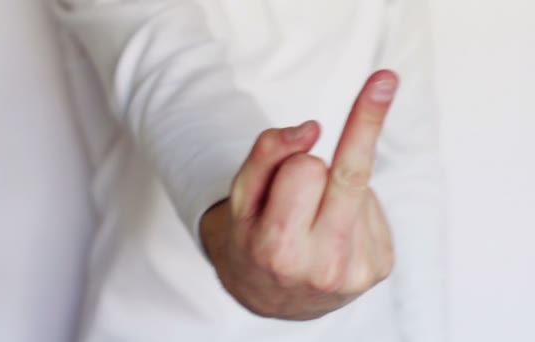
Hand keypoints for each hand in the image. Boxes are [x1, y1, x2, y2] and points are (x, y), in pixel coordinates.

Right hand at [200, 70, 397, 319]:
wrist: (270, 295)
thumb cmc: (252, 236)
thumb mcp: (241, 196)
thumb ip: (266, 154)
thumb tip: (311, 130)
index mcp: (278, 249)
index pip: (306, 168)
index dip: (297, 152)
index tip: (383, 80)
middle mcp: (322, 266)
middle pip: (348, 174)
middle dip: (332, 155)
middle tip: (365, 103)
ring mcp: (357, 271)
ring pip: (361, 188)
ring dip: (335, 189)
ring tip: (312, 216)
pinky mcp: (380, 268)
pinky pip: (374, 209)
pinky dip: (352, 208)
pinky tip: (332, 228)